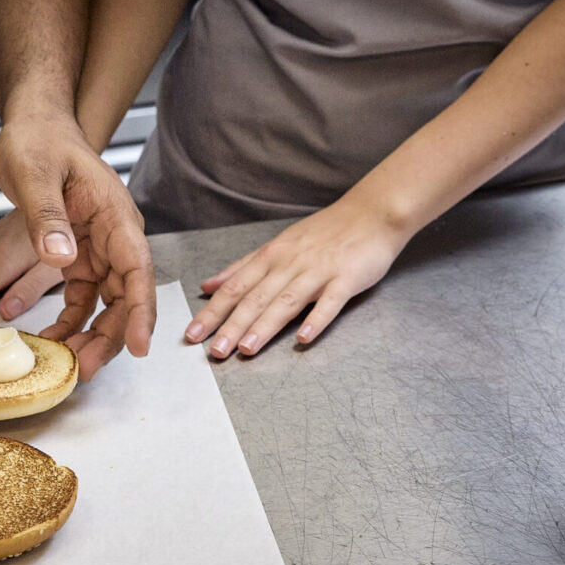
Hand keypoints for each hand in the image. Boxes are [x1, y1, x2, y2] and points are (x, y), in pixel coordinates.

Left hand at [0, 115, 154, 378]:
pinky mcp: (78, 256)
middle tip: (86, 368)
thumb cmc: (38, 140)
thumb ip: (46, 215)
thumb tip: (59, 257)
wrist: (33, 126)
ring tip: (68, 364)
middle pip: (126, 295)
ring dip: (92, 335)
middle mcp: (114, 235)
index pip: (137, 269)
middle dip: (112, 336)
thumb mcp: (35, 173)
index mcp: (114, 214)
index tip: (140, 345)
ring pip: (106, 303)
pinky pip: (81, 298)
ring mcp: (98, 248)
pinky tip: (51, 339)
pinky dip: (69, 321)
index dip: (141, 311)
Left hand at [187, 195, 408, 358]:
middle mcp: (290, 264)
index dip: (212, 311)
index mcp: (271, 256)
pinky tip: (304, 338)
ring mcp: (318, 271)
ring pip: (286, 301)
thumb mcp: (277, 244)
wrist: (371, 213)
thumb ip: (243, 267)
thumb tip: (208, 286)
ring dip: (265, 326)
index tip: (192, 334)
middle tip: (214, 351)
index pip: (235, 287)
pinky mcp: (346, 278)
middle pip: (256, 297)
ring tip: (246, 350)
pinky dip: (316, 319)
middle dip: (232, 325)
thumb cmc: (324, 232)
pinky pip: (330, 302)